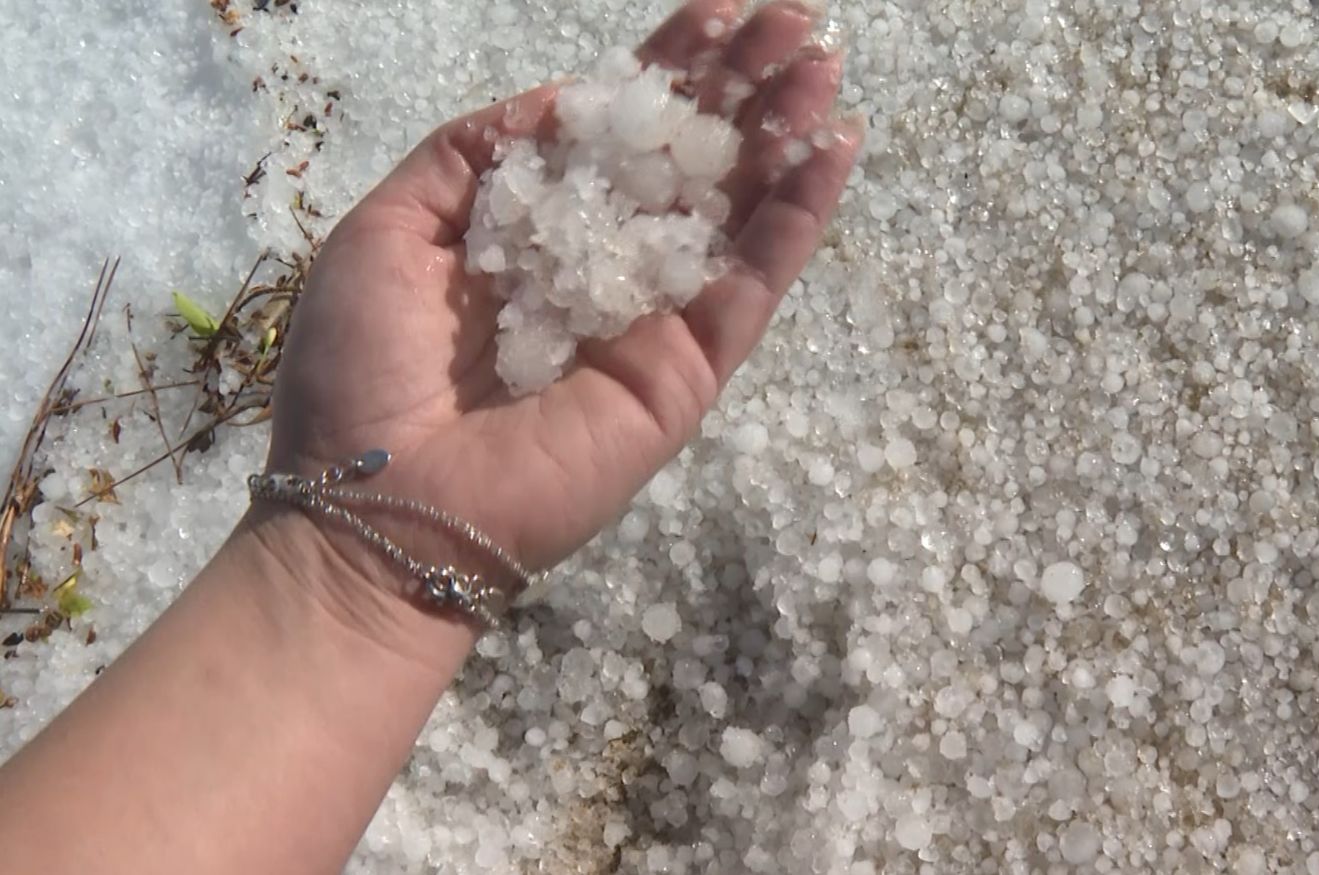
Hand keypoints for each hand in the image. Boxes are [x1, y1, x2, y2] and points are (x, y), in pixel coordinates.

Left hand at [254, 0, 859, 655]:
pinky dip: (797, 220)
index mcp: (539, 231)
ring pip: (737, 211)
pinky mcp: (688, 370)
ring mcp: (655, 320)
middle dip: (743, 86)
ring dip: (786, 136)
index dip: (669, 69)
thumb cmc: (363, 371)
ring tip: (826, 66)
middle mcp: (606, 267)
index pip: (619, 132)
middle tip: (800, 18)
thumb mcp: (390, 228)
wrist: (377, 505)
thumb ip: (472, 155)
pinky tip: (834, 152)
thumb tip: (561, 99)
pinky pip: (753, 285)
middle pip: (692, 160)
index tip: (719, 10)